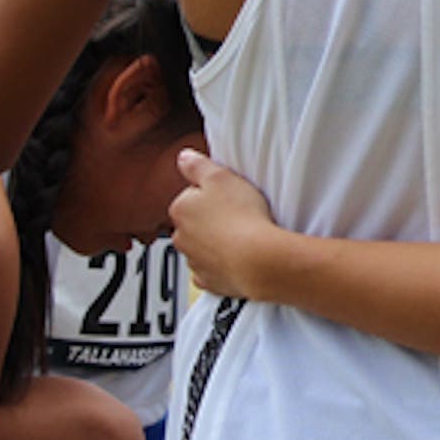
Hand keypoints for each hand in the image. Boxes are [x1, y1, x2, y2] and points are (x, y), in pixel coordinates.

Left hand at [170, 148, 283, 297]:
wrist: (258, 260)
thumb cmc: (242, 218)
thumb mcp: (220, 176)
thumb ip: (197, 165)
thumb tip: (183, 158)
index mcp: (181, 209)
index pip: (190, 196)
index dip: (212, 194)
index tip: (228, 196)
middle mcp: (181, 237)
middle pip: (195, 223)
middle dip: (212, 220)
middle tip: (237, 214)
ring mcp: (194, 261)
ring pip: (203, 247)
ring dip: (217, 242)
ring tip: (242, 235)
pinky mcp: (209, 281)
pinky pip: (212, 270)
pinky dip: (222, 265)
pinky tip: (238, 256)